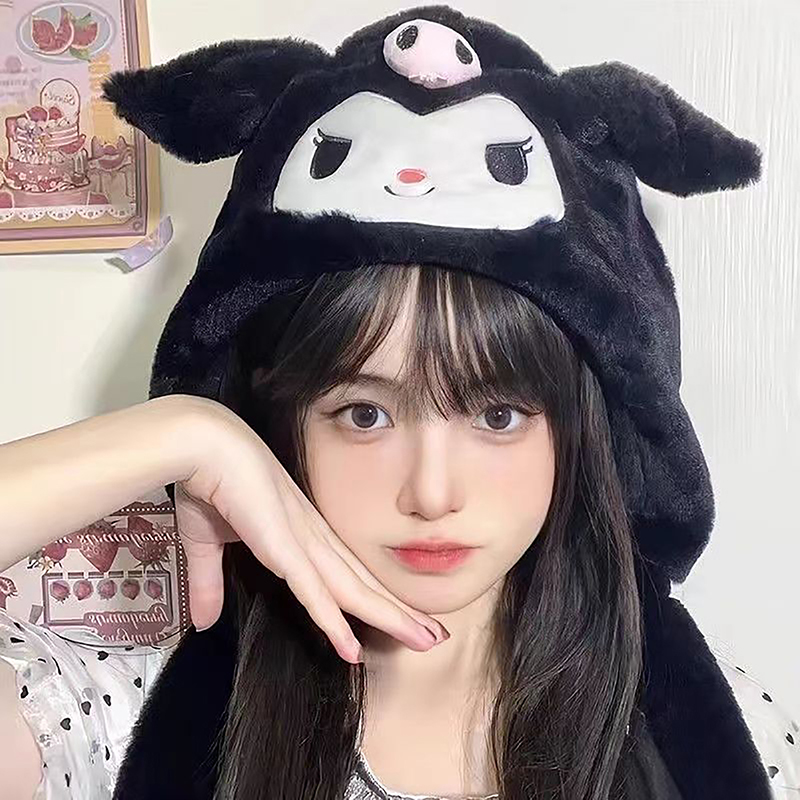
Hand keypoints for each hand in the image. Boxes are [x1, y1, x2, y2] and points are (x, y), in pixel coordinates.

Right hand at [173, 398, 449, 663]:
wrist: (201, 446)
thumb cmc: (209, 483)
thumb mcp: (208, 543)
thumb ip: (209, 582)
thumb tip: (202, 621)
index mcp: (301, 533)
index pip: (347, 574)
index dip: (375, 597)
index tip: (402, 618)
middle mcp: (312, 538)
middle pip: (364, 584)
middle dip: (401, 612)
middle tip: (436, 637)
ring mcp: (302, 541)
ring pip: (352, 591)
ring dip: (389, 619)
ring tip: (426, 641)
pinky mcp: (283, 546)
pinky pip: (312, 591)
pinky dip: (332, 621)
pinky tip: (352, 648)